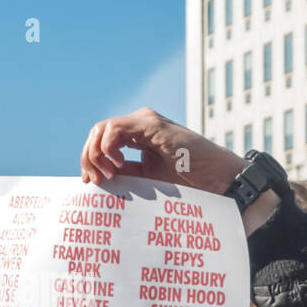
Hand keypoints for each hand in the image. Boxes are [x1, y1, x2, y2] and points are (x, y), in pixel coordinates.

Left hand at [79, 107, 244, 194]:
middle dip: (88, 157)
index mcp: (139, 137)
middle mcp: (140, 125)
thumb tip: (99, 179)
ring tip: (106, 174)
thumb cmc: (192, 181)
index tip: (91, 183)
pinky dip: (108, 147)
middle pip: (96, 133)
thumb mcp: (150, 179)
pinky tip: (117, 165)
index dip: (90, 160)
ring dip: (95, 153)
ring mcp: (146, 122)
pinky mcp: (152, 125)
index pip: (102, 141)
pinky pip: (114, 129)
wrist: (219, 179)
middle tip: (94, 181)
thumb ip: (128, 174)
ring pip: (101, 128)